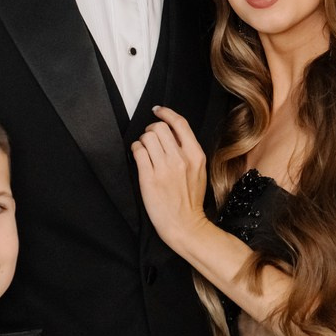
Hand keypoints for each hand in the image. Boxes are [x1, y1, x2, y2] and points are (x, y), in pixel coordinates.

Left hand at [131, 106, 208, 246]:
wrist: (185, 225)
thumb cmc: (190, 199)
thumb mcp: (199, 171)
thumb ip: (189, 151)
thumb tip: (172, 132)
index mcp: (196, 155)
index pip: (180, 123)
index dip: (166, 113)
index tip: (158, 111)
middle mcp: (181, 159)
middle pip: (160, 128)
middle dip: (151, 130)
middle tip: (150, 138)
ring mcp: (165, 168)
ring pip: (147, 137)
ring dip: (142, 141)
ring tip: (144, 150)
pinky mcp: (149, 178)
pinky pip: (138, 151)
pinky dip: (135, 150)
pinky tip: (138, 156)